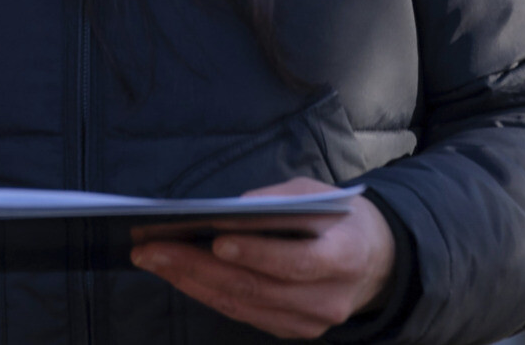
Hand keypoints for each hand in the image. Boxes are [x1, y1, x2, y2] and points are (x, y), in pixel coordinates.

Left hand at [131, 178, 395, 338]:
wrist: (375, 261)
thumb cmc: (337, 217)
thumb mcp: (316, 194)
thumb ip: (277, 201)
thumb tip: (226, 213)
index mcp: (344, 257)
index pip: (295, 262)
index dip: (255, 253)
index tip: (214, 240)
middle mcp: (328, 299)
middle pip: (255, 287)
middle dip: (196, 266)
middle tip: (149, 248)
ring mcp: (309, 322)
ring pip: (241, 304)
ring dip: (189, 281)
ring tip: (150, 258)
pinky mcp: (290, 329)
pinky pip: (241, 312)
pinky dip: (205, 292)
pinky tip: (176, 272)